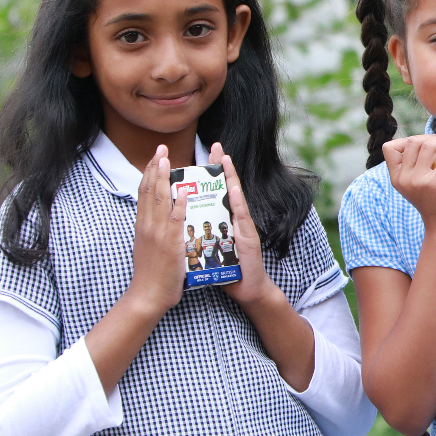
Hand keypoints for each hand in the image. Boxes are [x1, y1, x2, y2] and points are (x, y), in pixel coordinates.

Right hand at [126, 144, 185, 311]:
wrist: (147, 296)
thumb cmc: (150, 276)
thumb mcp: (146, 247)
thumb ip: (151, 232)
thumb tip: (154, 221)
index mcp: (142, 226)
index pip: (143, 194)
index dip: (148, 174)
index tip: (153, 158)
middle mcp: (147, 226)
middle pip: (149, 190)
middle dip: (155, 167)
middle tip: (160, 148)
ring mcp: (158, 233)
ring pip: (159, 199)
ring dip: (163, 177)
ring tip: (167, 158)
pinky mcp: (170, 243)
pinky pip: (175, 219)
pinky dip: (179, 203)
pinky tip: (183, 190)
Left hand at [212, 143, 284, 305]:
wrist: (246, 289)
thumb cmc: (228, 269)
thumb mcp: (211, 246)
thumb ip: (203, 232)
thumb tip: (185, 222)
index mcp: (223, 220)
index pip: (215, 192)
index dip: (210, 173)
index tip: (204, 154)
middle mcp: (234, 220)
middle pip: (227, 188)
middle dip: (222, 166)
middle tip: (217, 146)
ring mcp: (243, 227)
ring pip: (236, 197)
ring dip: (231, 177)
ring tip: (225, 159)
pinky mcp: (249, 238)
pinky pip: (242, 218)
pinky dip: (238, 203)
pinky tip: (235, 190)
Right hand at [382, 133, 435, 232]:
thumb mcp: (418, 184)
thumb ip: (416, 167)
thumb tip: (431, 140)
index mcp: (397, 178)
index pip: (390, 148)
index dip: (407, 140)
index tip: (426, 143)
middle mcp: (404, 179)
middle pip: (412, 142)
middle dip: (431, 137)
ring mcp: (418, 181)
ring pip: (428, 145)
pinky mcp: (435, 184)